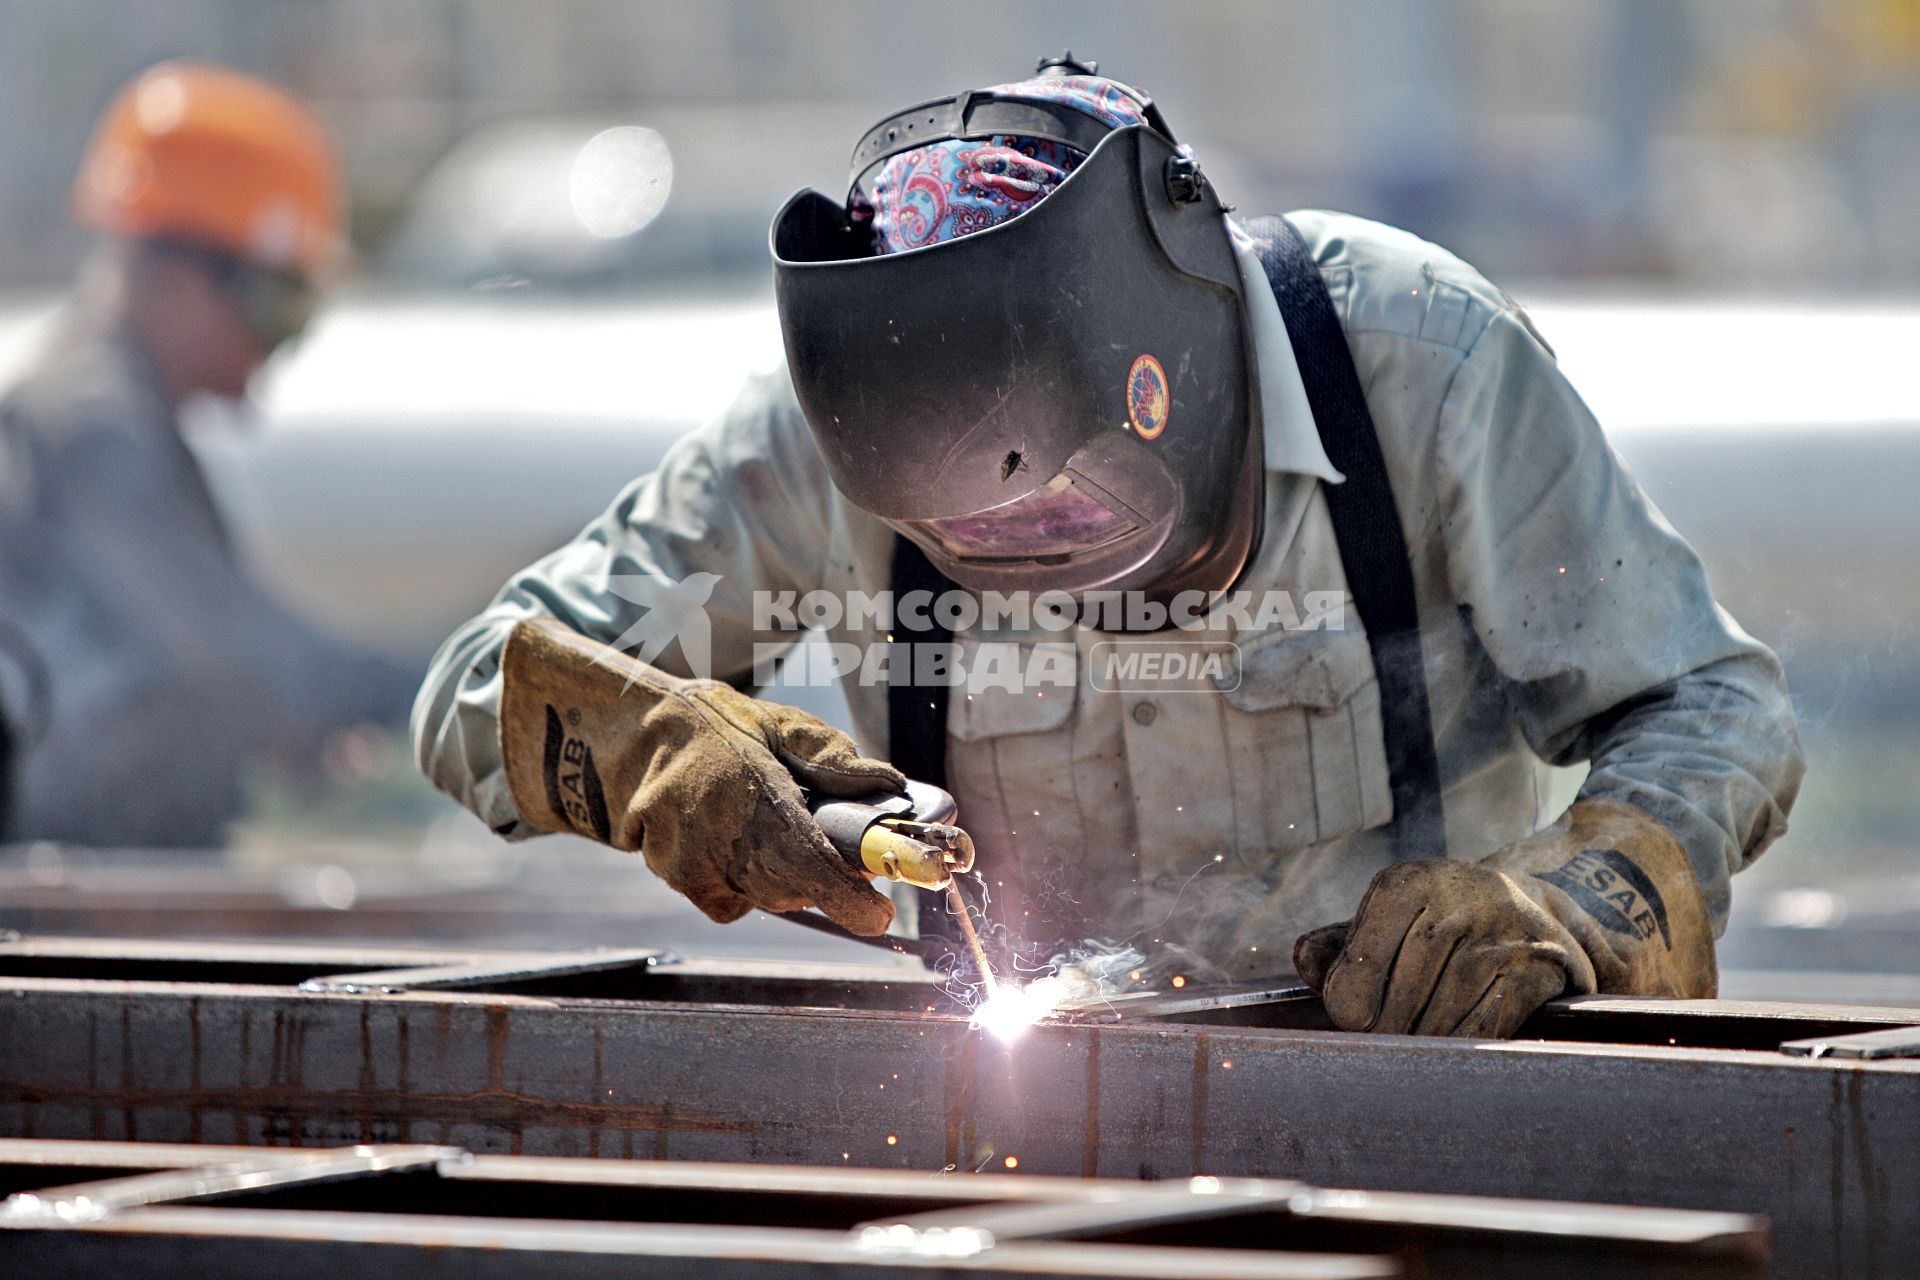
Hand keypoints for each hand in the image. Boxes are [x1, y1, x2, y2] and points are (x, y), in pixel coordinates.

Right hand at [497, 617, 902, 933]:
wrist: (632, 736)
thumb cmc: (717, 727)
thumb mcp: (778, 724)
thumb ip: (832, 757)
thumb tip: (889, 786)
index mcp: (749, 783)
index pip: (806, 859)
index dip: (846, 897)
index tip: (878, 914)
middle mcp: (714, 828)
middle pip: (792, 888)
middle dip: (825, 879)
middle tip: (837, 853)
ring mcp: (687, 858)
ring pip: (765, 897)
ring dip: (786, 878)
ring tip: (772, 831)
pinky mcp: (673, 875)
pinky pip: (731, 902)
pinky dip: (747, 884)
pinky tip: (737, 846)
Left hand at [1293, 800, 1714, 1036]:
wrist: (1542, 913)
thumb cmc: (1444, 927)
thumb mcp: (1388, 923)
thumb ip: (1340, 947)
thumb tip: (1305, 962)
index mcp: (1405, 884)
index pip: (1350, 979)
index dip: (1350, 1012)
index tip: (1359, 1018)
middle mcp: (1456, 897)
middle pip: (1393, 1012)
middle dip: (1391, 1038)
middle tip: (1398, 1040)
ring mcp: (1503, 930)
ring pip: (1439, 1028)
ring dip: (1431, 1048)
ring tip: (1432, 1041)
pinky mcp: (1542, 966)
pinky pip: (1487, 1031)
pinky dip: (1471, 1046)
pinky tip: (1468, 1042)